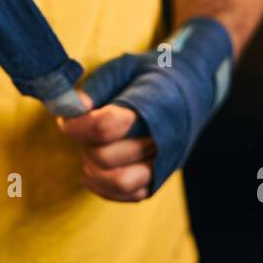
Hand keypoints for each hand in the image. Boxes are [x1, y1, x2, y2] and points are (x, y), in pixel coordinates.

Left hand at [58, 19, 234, 201]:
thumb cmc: (152, 74)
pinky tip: (93, 166)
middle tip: (87, 126)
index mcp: (156, 105)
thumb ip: (95, 87)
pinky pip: (125, 195)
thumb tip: (69, 111)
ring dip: (93, 167)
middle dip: (85, 143)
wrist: (193, 88)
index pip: (105, 126)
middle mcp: (165, 140)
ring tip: (90, 148)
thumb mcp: (124, 66)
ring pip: (118, 182)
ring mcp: (164, 164)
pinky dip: (102, 185)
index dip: (79, 124)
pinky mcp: (159, 180)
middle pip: (105, 156)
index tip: (70, 115)